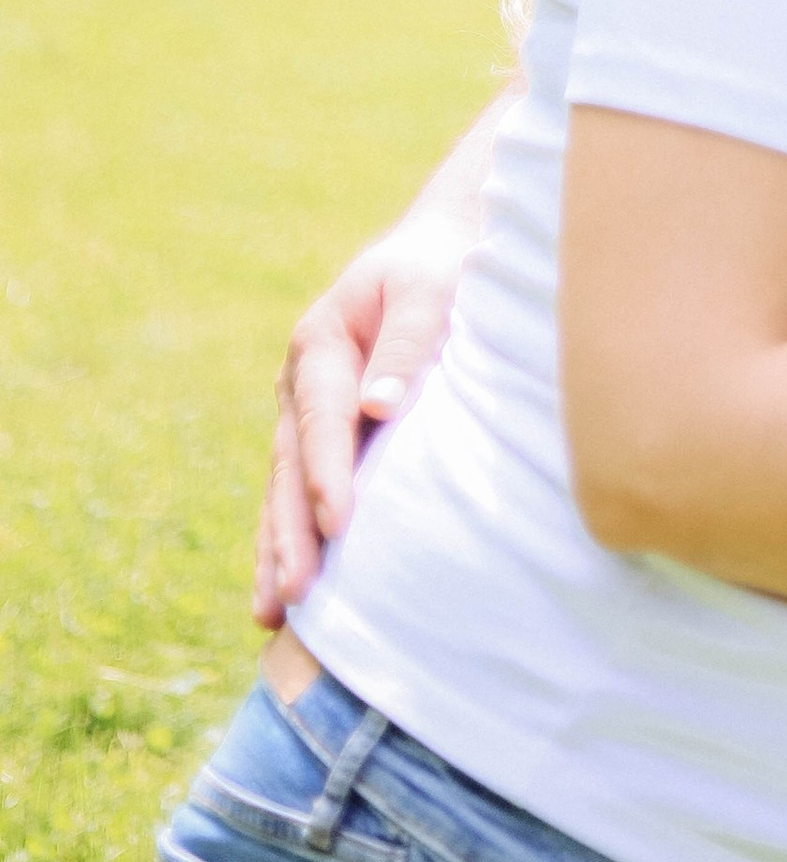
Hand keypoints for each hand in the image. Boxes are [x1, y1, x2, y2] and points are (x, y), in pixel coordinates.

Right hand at [250, 208, 473, 625]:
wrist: (435, 249)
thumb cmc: (438, 266)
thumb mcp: (427, 286)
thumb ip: (408, 340)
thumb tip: (379, 406)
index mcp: (321, 343)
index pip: (322, 419)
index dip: (327, 472)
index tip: (336, 522)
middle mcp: (300, 384)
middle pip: (291, 466)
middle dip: (291, 532)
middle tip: (295, 593)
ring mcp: (303, 414)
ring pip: (284, 489)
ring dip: (279, 549)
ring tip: (274, 613)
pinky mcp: (321, 439)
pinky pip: (296, 495)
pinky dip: (286, 541)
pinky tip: (280, 595)